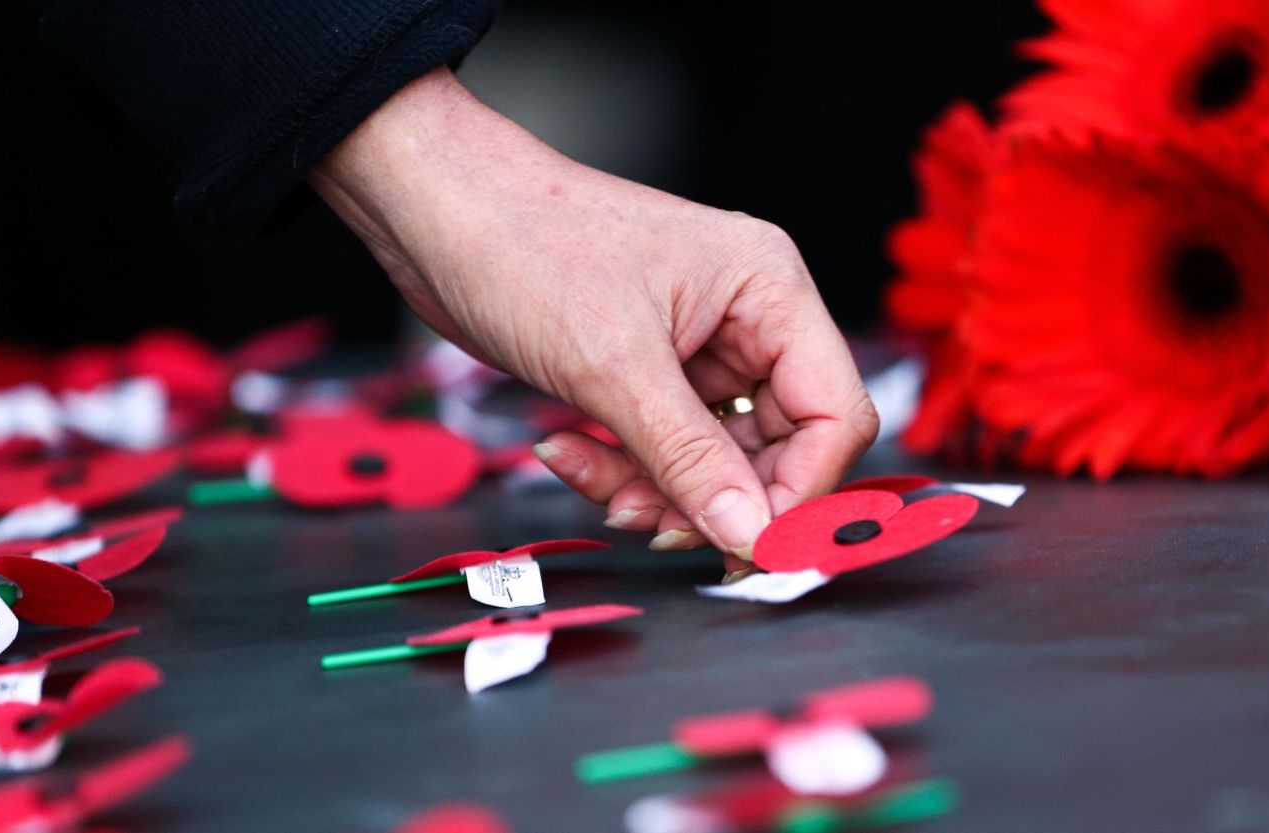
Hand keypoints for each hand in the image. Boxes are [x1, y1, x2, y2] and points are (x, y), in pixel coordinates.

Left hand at [311, 68, 877, 573]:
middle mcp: (747, 318)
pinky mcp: (646, 371)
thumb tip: (753, 537)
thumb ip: (690, 459)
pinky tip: (564, 453)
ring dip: (657, 491)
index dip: (802, 492)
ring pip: (714, 460)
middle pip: (778, 448)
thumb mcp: (613, 365)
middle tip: (655, 525)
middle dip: (715, 498)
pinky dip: (620, 468)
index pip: (834, 414)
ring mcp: (697, 347)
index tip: (751, 546)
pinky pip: (661, 448)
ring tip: (596, 488)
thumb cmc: (524, 244)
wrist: (434, 211)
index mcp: (769, 290)